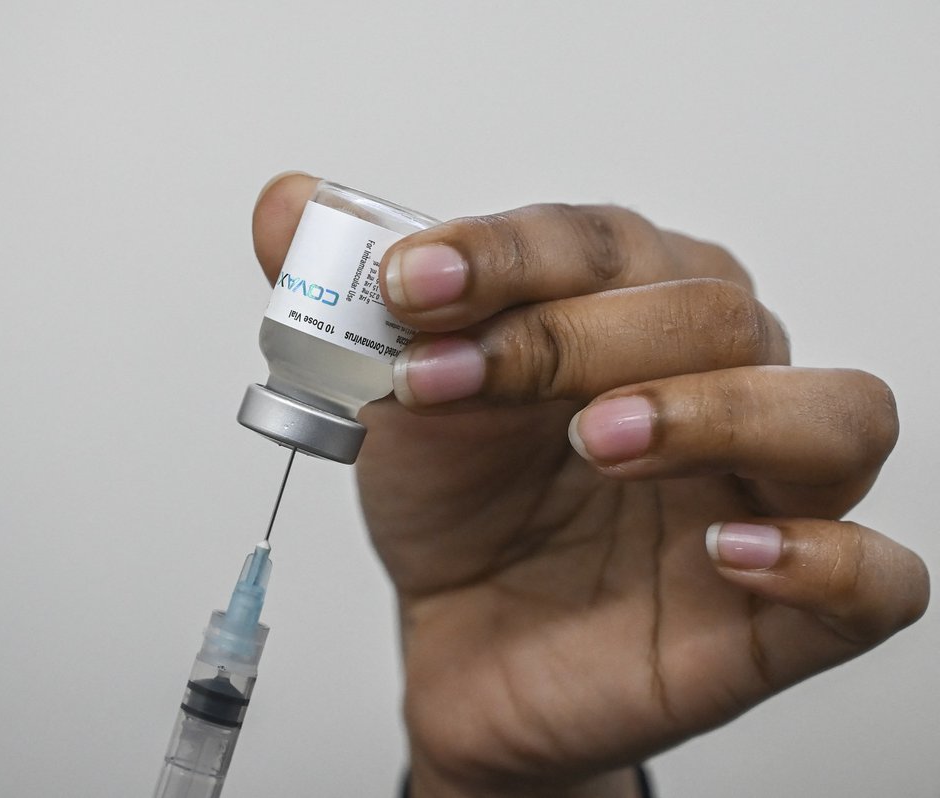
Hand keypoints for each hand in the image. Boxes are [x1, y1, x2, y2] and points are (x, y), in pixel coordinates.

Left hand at [251, 173, 928, 797]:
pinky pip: (878, 577)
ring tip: (602, 440)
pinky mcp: (784, 612)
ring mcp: (762, 495)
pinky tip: (725, 553)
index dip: (506, 255)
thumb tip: (287, 204)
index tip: (406, 285)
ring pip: (838, 416)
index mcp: (632, 312)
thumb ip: (350, 302)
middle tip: (460, 380)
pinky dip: (823, 558)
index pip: (604, 243)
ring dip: (717, 412)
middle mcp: (717, 383)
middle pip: (715, 313)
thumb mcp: (396, 402)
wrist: (465, 641)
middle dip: (575, 336)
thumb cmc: (458, 513)